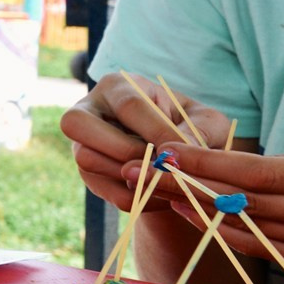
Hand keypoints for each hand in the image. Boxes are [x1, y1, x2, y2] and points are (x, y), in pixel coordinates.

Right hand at [61, 70, 236, 209]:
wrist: (179, 157)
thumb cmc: (192, 129)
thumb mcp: (207, 123)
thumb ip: (200, 132)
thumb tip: (176, 154)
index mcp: (118, 86)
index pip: (128, 105)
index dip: (156, 131)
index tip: (181, 153)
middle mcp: (88, 110)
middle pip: (77, 123)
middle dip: (124, 149)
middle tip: (159, 164)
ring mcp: (81, 143)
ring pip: (87, 159)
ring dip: (131, 175)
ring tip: (167, 179)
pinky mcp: (89, 174)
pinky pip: (104, 190)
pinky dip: (137, 197)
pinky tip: (161, 192)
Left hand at [136, 142, 283, 283]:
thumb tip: (255, 167)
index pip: (265, 174)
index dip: (210, 164)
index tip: (168, 151)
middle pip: (248, 204)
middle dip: (188, 186)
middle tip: (139, 169)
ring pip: (254, 231)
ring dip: (199, 212)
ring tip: (153, 192)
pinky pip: (273, 254)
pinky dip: (233, 236)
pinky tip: (200, 221)